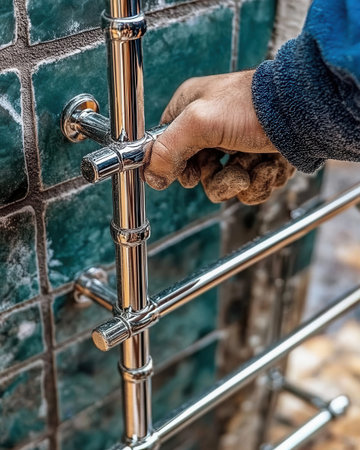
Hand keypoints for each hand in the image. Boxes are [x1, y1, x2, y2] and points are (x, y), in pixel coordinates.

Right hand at [144, 70, 277, 189]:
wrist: (303, 114)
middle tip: (235, 169)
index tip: (195, 172)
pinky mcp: (256, 158)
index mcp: (190, 111)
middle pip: (199, 174)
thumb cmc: (253, 106)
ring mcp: (235, 145)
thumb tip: (150, 175)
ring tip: (259, 164)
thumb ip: (166, 148)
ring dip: (244, 181)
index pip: (168, 148)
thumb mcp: (199, 122)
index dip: (180, 167)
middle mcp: (211, 128)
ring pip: (226, 184)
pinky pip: (250, 185)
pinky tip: (271, 165)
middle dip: (219, 179)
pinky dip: (262, 180)